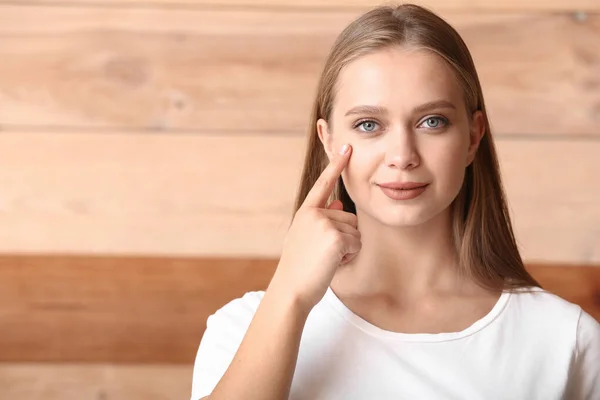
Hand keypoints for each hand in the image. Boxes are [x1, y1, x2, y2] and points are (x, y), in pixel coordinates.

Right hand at [268, 144, 360, 310]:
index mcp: (306, 212)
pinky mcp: (335, 237)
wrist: (292, 289)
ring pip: (355, 231)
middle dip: (345, 238)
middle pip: (350, 218)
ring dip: (348, 247)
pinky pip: (356, 243)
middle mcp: (314, 214)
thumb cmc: (300, 268)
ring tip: (326, 258)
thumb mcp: (306, 239)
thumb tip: (339, 202)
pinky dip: (349, 255)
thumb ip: (321, 219)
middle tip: (324, 254)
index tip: (347, 147)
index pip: (323, 184)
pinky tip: (333, 262)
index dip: (336, 165)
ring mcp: (324, 224)